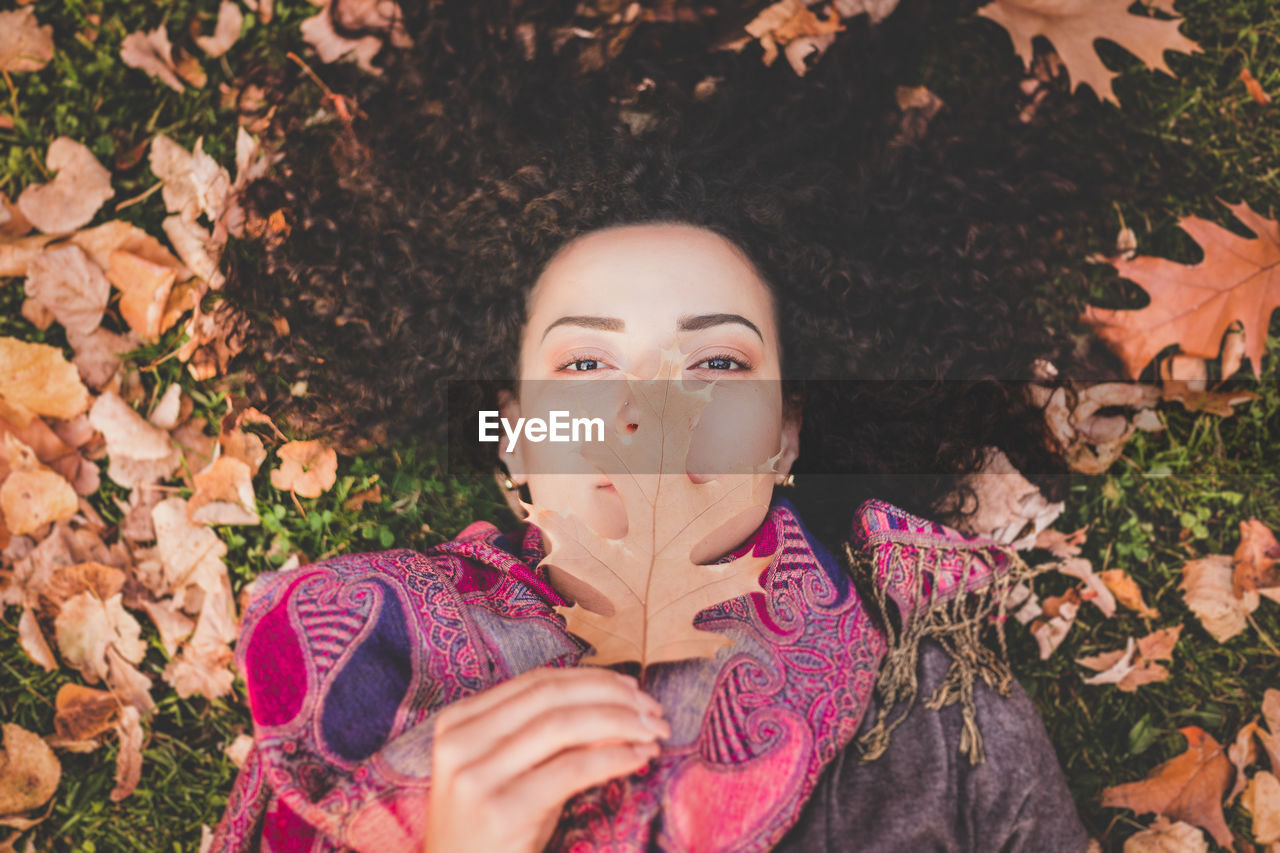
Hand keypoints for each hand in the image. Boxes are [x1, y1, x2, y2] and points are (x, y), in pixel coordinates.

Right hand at [423, 665, 669, 852]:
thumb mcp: (514, 772)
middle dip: (611, 696)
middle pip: (551, 697)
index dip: (591, 678)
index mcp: (457, 722)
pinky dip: (614, 757)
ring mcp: (475, 777)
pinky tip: (640, 757)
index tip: (631, 686)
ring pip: (563, 725)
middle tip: (652, 708)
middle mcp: (461, 743)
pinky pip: (572, 769)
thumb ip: (553, 736)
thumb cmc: (493, 830)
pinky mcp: (501, 810)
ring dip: (620, 723)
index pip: (536, 682)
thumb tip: (622, 705)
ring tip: (653, 732)